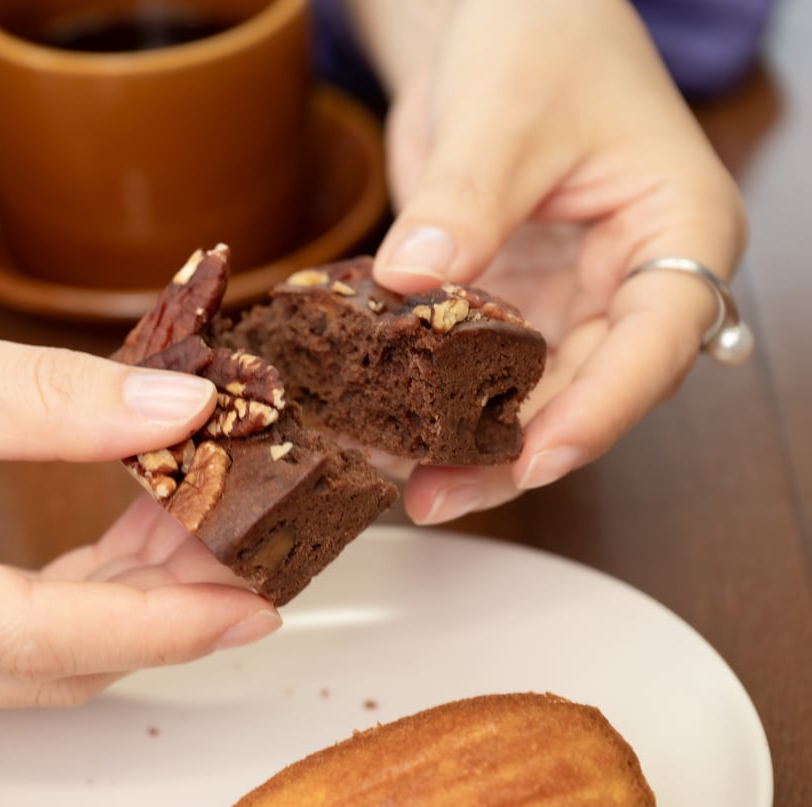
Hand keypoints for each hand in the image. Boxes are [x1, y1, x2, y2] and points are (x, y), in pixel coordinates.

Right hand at [0, 212, 279, 707]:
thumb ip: (52, 402)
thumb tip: (178, 413)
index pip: (33, 638)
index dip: (157, 623)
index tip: (251, 602)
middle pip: (34, 667)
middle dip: (149, 613)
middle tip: (237, 543)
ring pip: (15, 663)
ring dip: (111, 604)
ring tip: (187, 526)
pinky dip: (58, 596)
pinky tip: (115, 540)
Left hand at [354, 0, 746, 522]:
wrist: (494, 17)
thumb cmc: (536, 36)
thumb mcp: (502, 116)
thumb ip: (465, 201)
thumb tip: (413, 280)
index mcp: (678, 232)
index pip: (654, 343)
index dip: (598, 410)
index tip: (535, 459)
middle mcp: (631, 280)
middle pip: (588, 389)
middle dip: (515, 449)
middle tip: (438, 495)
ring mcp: (568, 295)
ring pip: (532, 392)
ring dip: (472, 440)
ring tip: (406, 483)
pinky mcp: (509, 299)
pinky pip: (479, 365)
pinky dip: (438, 398)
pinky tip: (390, 429)